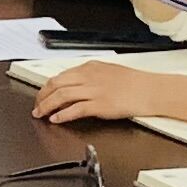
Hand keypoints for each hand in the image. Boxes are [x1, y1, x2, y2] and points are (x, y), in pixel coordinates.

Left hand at [27, 61, 156, 125]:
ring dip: (47, 105)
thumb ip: (90, 76)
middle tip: (36, 105)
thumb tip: (75, 85)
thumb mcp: (108, 72)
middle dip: (42, 96)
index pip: (61, 75)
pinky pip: (75, 109)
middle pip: (56, 84)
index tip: (42, 94)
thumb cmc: (134, 82)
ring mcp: (94, 91)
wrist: (150, 90)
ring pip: (61, 95)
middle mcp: (89, 77)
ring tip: (40, 113)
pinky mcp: (100, 105)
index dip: (47, 87)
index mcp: (90, 68)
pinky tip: (56, 119)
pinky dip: (62, 114)